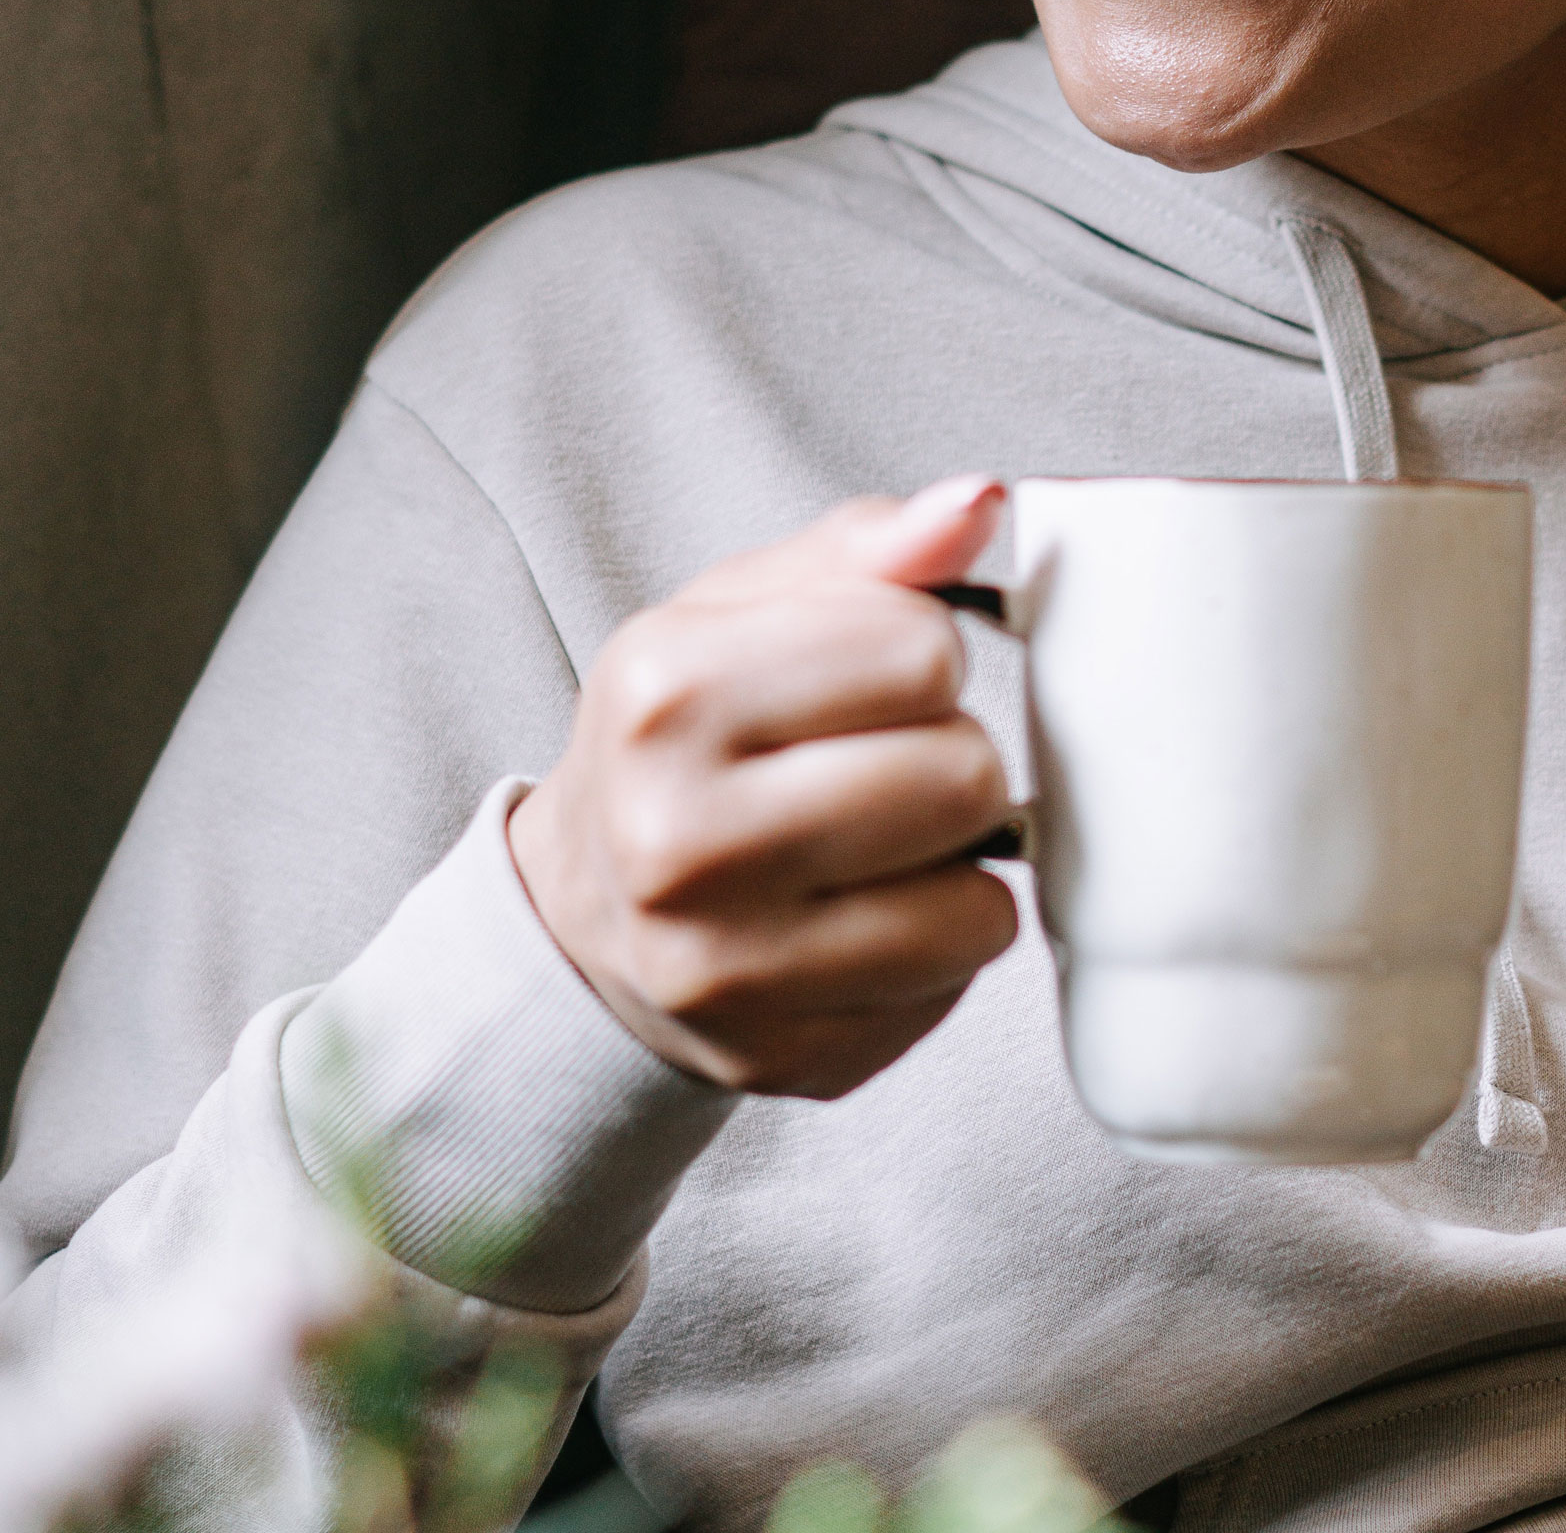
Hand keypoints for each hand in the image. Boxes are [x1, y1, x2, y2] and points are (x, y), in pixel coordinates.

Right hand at [508, 477, 1019, 1097]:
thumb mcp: (746, 607)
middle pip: (962, 775)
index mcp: (664, 694)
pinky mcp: (785, 1062)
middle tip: (879, 763)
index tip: (866, 677)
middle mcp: (675, 842)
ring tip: (879, 839)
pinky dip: (938, 941)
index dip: (920, 653)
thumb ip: (873, 546)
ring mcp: (724, 974)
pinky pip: (956, 983)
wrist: (584, 911)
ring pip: (978, 897)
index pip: (923, 649)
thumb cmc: (688, 735)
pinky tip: (864, 915)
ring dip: (957, 857)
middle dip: (947, 754)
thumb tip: (980, 503)